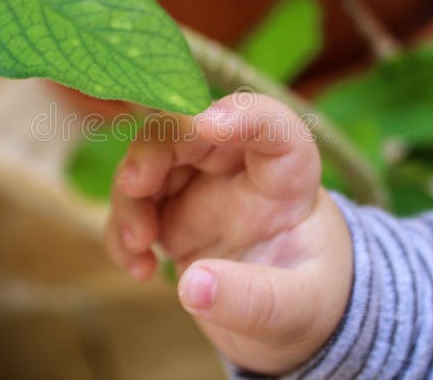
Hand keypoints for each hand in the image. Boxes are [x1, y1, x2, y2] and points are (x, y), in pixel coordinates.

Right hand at [104, 93, 352, 374]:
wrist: (290, 317)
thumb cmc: (310, 298)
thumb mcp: (298, 308)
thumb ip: (254, 300)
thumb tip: (193, 286)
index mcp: (287, 178)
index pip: (270, 124)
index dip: (240, 114)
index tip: (207, 124)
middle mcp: (239, 168)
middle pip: (190, 128)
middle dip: (154, 148)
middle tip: (134, 186)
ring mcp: (201, 185)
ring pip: (151, 158)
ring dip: (130, 194)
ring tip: (137, 246)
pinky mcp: (171, 211)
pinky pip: (134, 202)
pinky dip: (122, 229)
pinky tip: (139, 268)